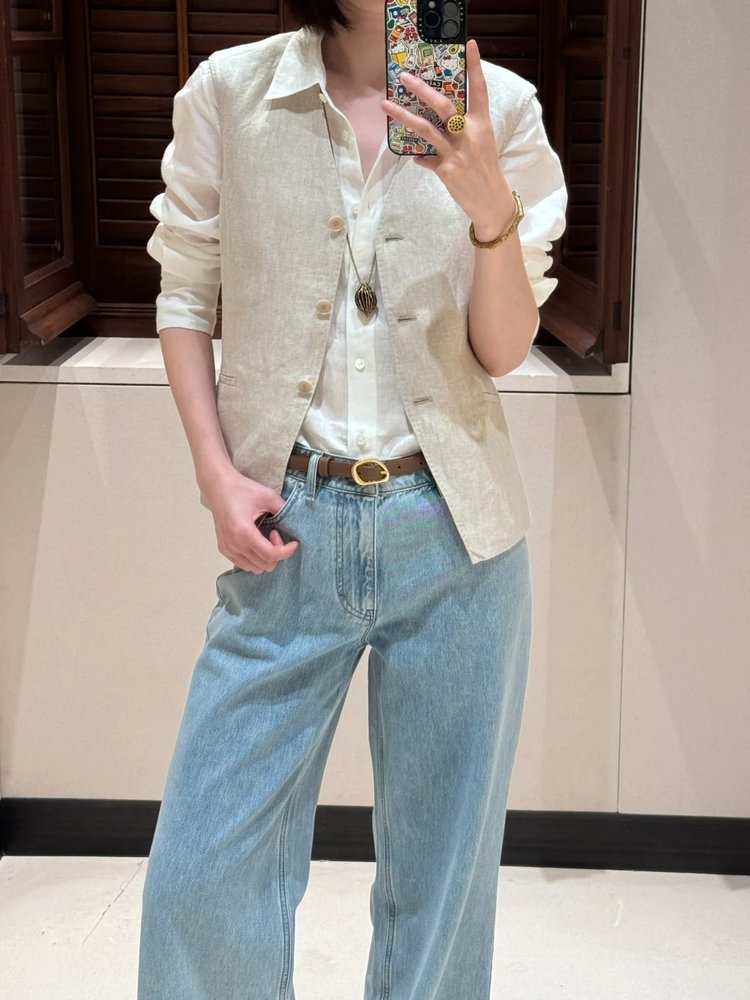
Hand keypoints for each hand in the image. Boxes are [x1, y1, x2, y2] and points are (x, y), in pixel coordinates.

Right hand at [202, 466, 299, 573]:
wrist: (218, 488)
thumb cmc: (242, 490)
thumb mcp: (268, 496)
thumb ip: (283, 510)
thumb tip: (296, 523)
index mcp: (244, 532)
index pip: (270, 555)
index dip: (286, 551)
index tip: (294, 543)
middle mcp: (234, 544)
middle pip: (265, 565)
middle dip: (276, 552)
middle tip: (275, 533)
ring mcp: (228, 549)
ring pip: (255, 568)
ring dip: (266, 557)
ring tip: (265, 538)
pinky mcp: (224, 549)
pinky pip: (245, 564)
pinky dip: (256, 558)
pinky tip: (256, 542)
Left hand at [381, 38, 515, 233]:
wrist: (491, 202)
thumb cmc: (486, 172)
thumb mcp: (482, 145)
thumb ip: (464, 131)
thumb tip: (441, 123)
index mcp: (483, 125)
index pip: (479, 91)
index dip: (475, 67)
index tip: (470, 44)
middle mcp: (470, 135)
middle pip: (444, 106)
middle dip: (422, 89)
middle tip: (405, 76)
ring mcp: (457, 153)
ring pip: (426, 129)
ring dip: (404, 116)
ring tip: (386, 105)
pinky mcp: (446, 170)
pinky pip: (425, 159)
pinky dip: (419, 156)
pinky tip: (417, 157)